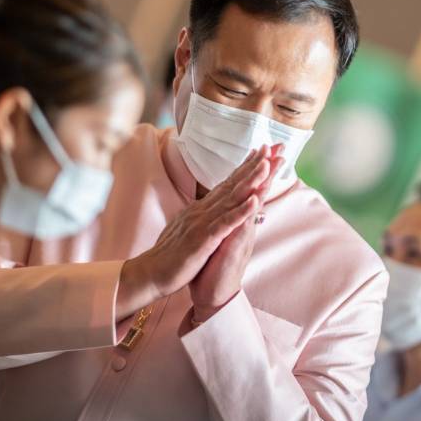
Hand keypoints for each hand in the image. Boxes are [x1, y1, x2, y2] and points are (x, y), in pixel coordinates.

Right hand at [115, 147, 273, 318]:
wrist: (150, 273)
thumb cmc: (169, 254)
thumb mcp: (185, 228)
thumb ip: (196, 216)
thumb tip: (201, 207)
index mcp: (200, 209)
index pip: (226, 184)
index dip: (244, 168)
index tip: (260, 153)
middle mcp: (202, 210)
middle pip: (232, 184)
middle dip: (252, 166)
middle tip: (270, 147)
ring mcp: (202, 223)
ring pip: (230, 198)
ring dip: (249, 181)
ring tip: (266, 165)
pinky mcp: (202, 239)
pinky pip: (224, 223)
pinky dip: (240, 211)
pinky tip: (254, 201)